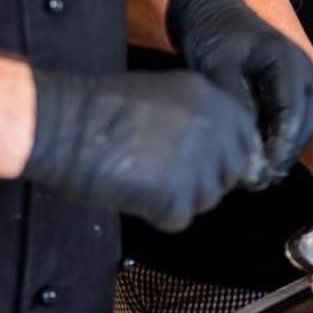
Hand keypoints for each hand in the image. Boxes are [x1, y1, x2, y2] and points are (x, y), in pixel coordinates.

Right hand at [27, 69, 269, 231]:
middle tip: (169, 174)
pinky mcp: (176, 199)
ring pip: (207, 199)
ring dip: (181, 197)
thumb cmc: (100, 106)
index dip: (228, 154)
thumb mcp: (163, 93)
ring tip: (144, 178)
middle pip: (232, 172)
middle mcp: (213, 131)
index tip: (208, 162)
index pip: (246, 137)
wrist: (67, 123)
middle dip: (207, 179)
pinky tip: (133, 191)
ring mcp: (197, 166)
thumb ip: (197, 117)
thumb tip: (215, 149)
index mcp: (211, 100)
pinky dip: (157, 213)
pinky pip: (179, 219)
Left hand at [165, 0, 312, 186]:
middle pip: (303, 123)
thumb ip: (236, 102)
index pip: (291, 114)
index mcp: (287, 61)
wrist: (208, 8)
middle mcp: (300, 69)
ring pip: (300, 123)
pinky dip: (278, 136)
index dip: (279, 148)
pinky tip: (258, 153)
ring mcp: (297, 76)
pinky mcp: (287, 84)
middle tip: (260, 181)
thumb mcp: (217, 65)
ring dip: (283, 148)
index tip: (262, 173)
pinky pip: (290, 116)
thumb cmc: (211, 32)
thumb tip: (248, 145)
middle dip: (283, 154)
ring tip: (258, 174)